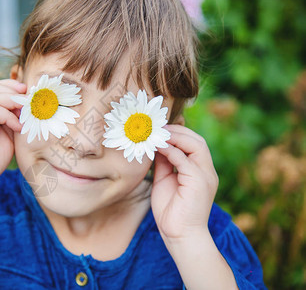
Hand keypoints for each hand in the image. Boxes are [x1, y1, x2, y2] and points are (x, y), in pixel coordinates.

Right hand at [0, 79, 25, 198]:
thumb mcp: (7, 137)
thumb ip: (13, 121)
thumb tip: (28, 108)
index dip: (12, 88)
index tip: (30, 95)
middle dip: (14, 91)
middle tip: (31, 100)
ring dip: (14, 103)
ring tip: (27, 114)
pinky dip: (8, 116)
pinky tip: (18, 127)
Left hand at [150, 125, 218, 241]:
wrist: (179, 235)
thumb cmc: (171, 211)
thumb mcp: (165, 180)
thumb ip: (164, 163)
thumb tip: (156, 146)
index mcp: (200, 171)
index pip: (194, 144)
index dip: (178, 133)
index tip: (159, 129)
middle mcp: (206, 171)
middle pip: (198, 141)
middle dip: (178, 131)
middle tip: (158, 129)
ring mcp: (205, 176)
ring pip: (196, 146)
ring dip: (176, 137)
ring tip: (158, 135)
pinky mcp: (198, 182)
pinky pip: (185, 160)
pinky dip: (172, 151)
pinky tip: (158, 147)